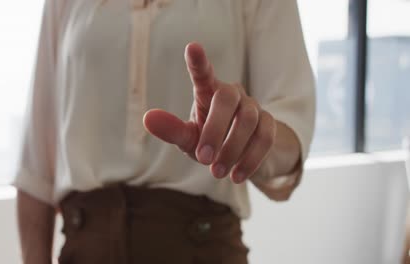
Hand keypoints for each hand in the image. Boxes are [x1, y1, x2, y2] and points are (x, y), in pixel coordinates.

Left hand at [143, 42, 276, 183]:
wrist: (239, 156)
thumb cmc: (207, 142)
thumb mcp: (187, 139)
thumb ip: (171, 129)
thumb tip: (147, 118)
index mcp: (208, 92)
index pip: (203, 73)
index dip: (198, 62)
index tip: (192, 47)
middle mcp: (232, 94)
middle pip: (227, 98)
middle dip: (215, 130)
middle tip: (203, 159)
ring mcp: (253, 107)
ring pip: (249, 119)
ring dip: (232, 149)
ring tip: (217, 173)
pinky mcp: (269, 124)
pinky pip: (266, 137)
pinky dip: (251, 159)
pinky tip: (237, 176)